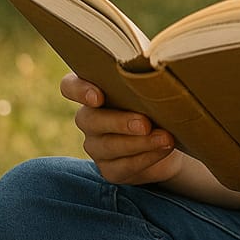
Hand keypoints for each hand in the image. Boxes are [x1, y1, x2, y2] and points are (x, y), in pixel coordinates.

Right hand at [60, 73, 183, 185]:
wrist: (169, 139)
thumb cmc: (157, 103)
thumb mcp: (152, 89)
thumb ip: (147, 79)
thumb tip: (157, 70)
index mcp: (93, 91)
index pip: (70, 86)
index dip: (78, 91)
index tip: (98, 97)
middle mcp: (88, 118)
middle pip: (89, 119)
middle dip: (119, 122)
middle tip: (145, 123)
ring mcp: (96, 145)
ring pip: (108, 146)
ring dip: (139, 142)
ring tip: (165, 138)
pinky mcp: (109, 169)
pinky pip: (123, 166)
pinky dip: (146, 158)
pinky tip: (162, 150)